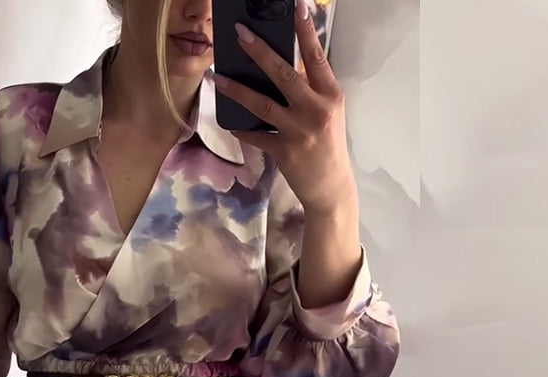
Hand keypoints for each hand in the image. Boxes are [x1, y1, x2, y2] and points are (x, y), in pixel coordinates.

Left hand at [213, 0, 355, 214]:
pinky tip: (229, 121)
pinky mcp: (284, 151)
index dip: (306, 31)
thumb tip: (282, 67)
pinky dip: (241, 129)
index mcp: (330, 95)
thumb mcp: (327, 113)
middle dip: (259, 52)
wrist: (331, 187)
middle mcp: (316, 110)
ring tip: (216, 77)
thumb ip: (311, 90)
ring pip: (262, 104)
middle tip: (239, 34)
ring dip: (236, 90)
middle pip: (284, 74)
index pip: (316, 56)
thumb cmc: (328, 146)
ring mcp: (298, 131)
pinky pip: (255, 136)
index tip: (296, 6)